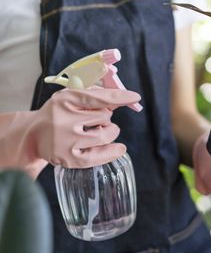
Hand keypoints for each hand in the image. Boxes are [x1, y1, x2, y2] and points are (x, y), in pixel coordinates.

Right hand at [0, 88, 140, 177]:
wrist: (33, 135)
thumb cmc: (59, 113)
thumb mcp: (72, 97)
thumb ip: (96, 95)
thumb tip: (123, 98)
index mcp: (65, 99)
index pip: (98, 97)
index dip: (119, 97)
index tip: (135, 97)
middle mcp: (63, 119)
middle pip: (105, 116)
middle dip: (106, 117)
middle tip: (95, 120)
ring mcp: (65, 140)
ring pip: (105, 135)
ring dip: (109, 132)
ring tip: (98, 130)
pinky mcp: (68, 158)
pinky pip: (97, 157)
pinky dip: (112, 152)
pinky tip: (119, 148)